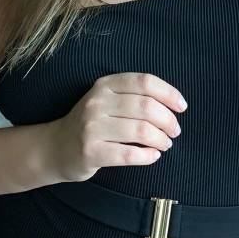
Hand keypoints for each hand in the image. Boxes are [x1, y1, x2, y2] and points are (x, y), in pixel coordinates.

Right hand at [46, 72, 186, 182]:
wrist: (56, 147)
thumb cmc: (92, 124)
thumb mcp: (107, 100)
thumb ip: (134, 96)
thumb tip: (174, 105)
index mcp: (105, 85)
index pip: (144, 81)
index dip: (169, 93)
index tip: (182, 107)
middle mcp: (97, 102)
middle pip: (146, 106)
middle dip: (168, 120)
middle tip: (175, 131)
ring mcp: (91, 127)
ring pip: (141, 130)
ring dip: (161, 139)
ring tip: (165, 144)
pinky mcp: (90, 152)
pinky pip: (129, 154)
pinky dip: (148, 156)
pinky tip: (153, 156)